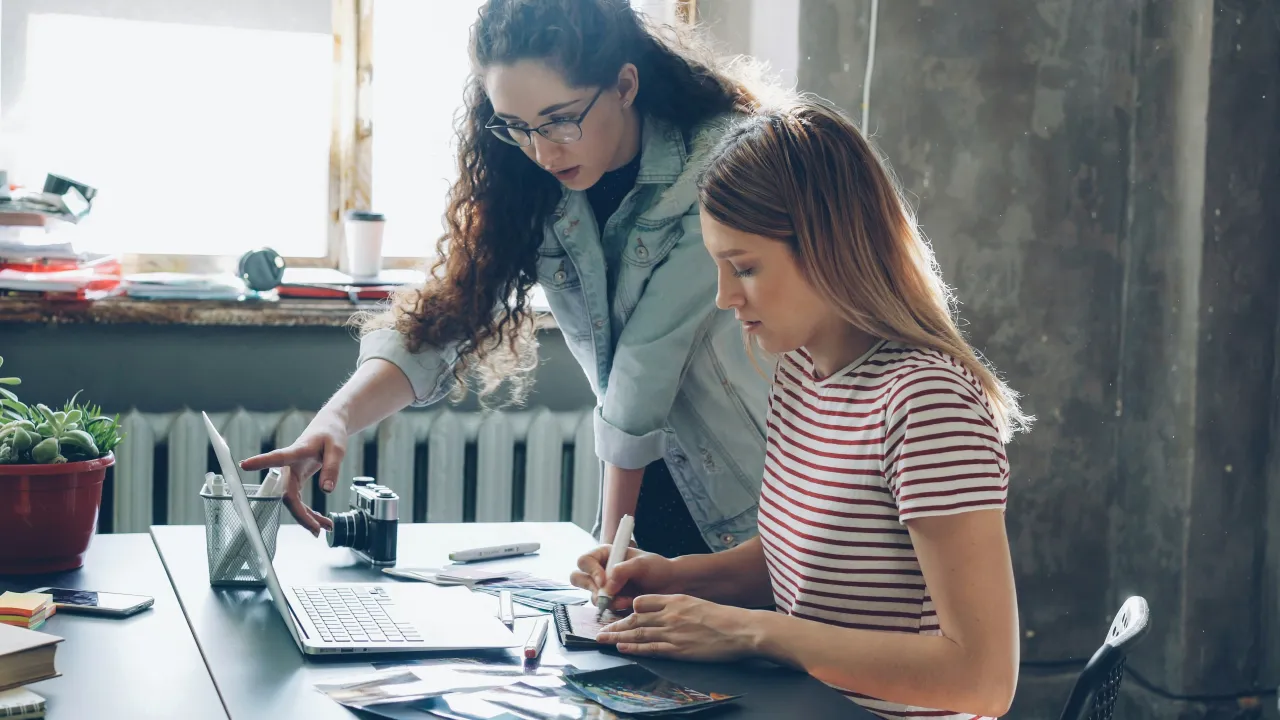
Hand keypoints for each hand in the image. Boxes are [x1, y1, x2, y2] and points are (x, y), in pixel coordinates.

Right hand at [239, 410, 347, 535]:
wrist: (329, 427)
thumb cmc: (330, 433)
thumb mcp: (337, 448)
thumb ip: (332, 467)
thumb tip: (326, 490)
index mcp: (296, 452)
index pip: (276, 458)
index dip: (261, 462)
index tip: (244, 464)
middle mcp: (289, 466)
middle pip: (288, 495)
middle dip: (300, 515)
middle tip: (315, 529)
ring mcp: (292, 475)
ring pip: (293, 502)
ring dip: (308, 517)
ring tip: (326, 527)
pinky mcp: (297, 480)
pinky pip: (300, 501)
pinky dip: (311, 512)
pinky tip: (322, 522)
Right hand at [570, 545, 679, 610]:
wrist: (670, 585)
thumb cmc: (658, 568)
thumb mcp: (642, 564)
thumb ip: (622, 571)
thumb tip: (606, 586)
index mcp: (605, 555)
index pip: (585, 561)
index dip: (591, 571)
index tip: (603, 580)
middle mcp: (601, 570)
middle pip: (579, 578)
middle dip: (591, 588)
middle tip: (606, 594)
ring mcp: (605, 587)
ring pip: (592, 596)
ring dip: (607, 601)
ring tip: (626, 600)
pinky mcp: (611, 602)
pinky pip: (604, 608)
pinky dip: (614, 608)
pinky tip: (629, 604)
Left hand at [596, 594, 759, 660]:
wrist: (740, 629)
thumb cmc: (723, 618)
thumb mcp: (697, 602)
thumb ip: (678, 605)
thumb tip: (664, 611)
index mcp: (675, 599)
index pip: (642, 601)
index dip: (627, 609)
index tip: (617, 614)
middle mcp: (670, 613)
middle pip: (635, 618)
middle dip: (616, 624)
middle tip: (600, 629)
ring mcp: (673, 631)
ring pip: (638, 632)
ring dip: (618, 636)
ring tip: (603, 639)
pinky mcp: (678, 648)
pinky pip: (650, 647)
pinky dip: (633, 647)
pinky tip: (622, 647)